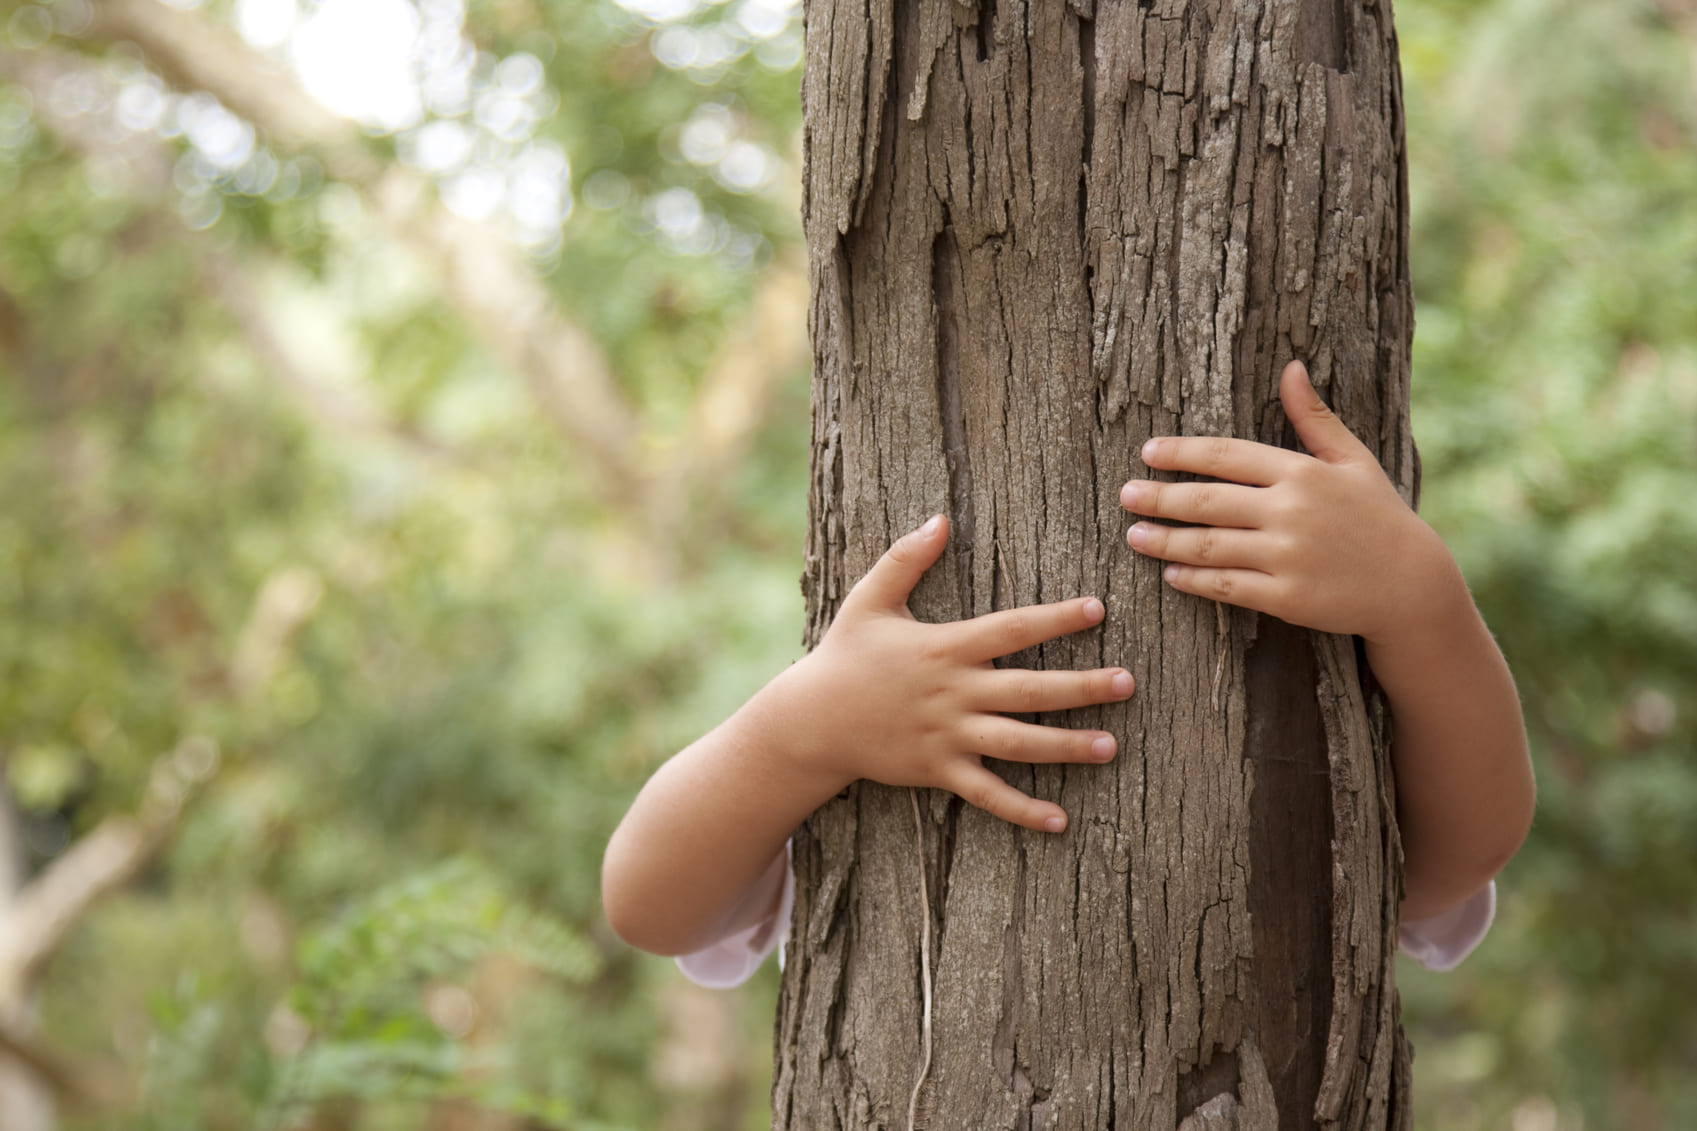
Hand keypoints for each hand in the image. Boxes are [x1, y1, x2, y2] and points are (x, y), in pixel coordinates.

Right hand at [775, 514, 1133, 832]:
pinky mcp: (938, 771)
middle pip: (1029, 689)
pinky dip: (1022, 810)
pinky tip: (1060, 820)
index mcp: (944, 647)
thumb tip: (939, 519)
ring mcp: (947, 736)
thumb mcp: (869, 600)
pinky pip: (987, 793)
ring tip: (1111, 746)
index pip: (1011, 629)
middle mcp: (953, 693)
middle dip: (1082, 687)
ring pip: (1018, 743)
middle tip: (1127, 682)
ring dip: (1066, 747)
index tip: (1097, 610)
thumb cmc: (844, 656)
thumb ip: (905, 559)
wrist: (810, 721)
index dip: (1056, 618)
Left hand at [1120, 360, 1462, 644]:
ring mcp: (1287, 556)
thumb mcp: (1353, 460)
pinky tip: (1171, 575)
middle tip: (1125, 495)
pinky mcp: (1286, 597)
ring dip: (1165, 541)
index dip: (1182, 453)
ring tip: (1134, 535)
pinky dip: (1193, 580)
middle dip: (1159, 497)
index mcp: (1302, 473)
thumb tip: (1292, 367)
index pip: (1226, 456)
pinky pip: (1227, 586)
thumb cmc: (1378, 516)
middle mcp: (1290, 512)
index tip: (1149, 453)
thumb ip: (1314, 418)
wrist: (1412, 585)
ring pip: (1208, 545)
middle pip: (1207, 501)